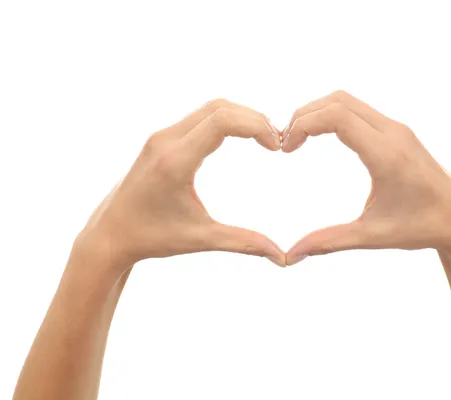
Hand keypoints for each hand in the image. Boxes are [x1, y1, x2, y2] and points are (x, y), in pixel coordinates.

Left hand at [75, 99, 285, 269]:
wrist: (111, 233)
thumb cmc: (153, 238)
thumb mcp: (201, 239)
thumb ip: (244, 243)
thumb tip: (282, 259)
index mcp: (175, 161)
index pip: (222, 122)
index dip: (256, 127)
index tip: (276, 147)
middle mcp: (166, 140)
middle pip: (220, 108)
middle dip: (254, 119)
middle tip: (276, 142)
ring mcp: (161, 136)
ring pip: (210, 108)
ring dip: (241, 117)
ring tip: (264, 139)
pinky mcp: (161, 138)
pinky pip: (200, 117)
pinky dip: (226, 120)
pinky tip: (241, 137)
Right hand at [283, 91, 450, 264]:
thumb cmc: (419, 228)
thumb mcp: (370, 236)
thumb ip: (327, 242)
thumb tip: (289, 257)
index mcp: (387, 155)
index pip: (337, 117)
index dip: (303, 125)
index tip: (286, 149)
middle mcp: (393, 133)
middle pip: (338, 101)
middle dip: (304, 115)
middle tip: (285, 143)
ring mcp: (397, 129)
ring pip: (347, 101)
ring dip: (318, 113)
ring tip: (298, 139)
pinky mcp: (398, 131)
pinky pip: (359, 110)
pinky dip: (333, 116)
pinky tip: (320, 136)